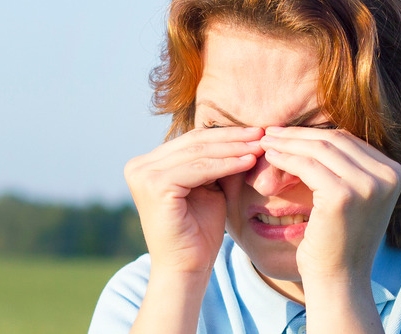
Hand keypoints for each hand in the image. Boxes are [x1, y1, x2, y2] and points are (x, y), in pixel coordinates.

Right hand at [124, 127, 263, 273]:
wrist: (187, 267)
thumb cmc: (200, 230)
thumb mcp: (210, 186)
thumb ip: (218, 160)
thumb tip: (246, 133)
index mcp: (148, 164)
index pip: (192, 140)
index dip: (227, 134)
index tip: (257, 132)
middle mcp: (139, 166)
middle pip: (195, 142)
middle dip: (232, 137)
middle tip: (261, 133)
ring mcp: (143, 174)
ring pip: (199, 152)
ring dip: (234, 148)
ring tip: (260, 146)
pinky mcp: (154, 185)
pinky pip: (199, 169)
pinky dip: (227, 164)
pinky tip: (249, 161)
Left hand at [259, 127, 400, 280]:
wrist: (339, 279)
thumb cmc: (340, 239)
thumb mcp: (355, 196)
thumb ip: (348, 166)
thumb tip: (318, 132)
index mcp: (395, 172)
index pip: (349, 140)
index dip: (315, 133)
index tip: (288, 132)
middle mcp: (387, 176)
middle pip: (336, 140)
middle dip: (299, 134)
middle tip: (271, 132)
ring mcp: (367, 185)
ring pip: (319, 149)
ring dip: (288, 143)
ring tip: (266, 142)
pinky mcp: (342, 196)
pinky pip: (306, 166)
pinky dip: (285, 158)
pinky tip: (269, 157)